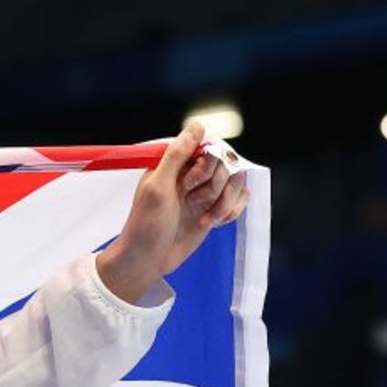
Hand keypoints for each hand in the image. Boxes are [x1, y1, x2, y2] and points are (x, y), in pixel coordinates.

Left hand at [97, 121, 250, 301]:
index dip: (206, 165)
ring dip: (223, 203)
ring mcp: (204, 191)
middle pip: (226, 164)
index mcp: (174, 163)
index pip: (209, 146)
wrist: (149, 260)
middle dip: (213, 187)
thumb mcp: (158, 187)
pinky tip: (212, 223)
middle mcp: (191, 173)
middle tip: (190, 202)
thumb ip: (177, 155)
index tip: (189, 184)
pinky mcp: (214, 208)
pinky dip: (230, 212)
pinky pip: (240, 199)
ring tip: (202, 218)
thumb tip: (197, 125)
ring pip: (236, 182)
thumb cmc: (146, 225)